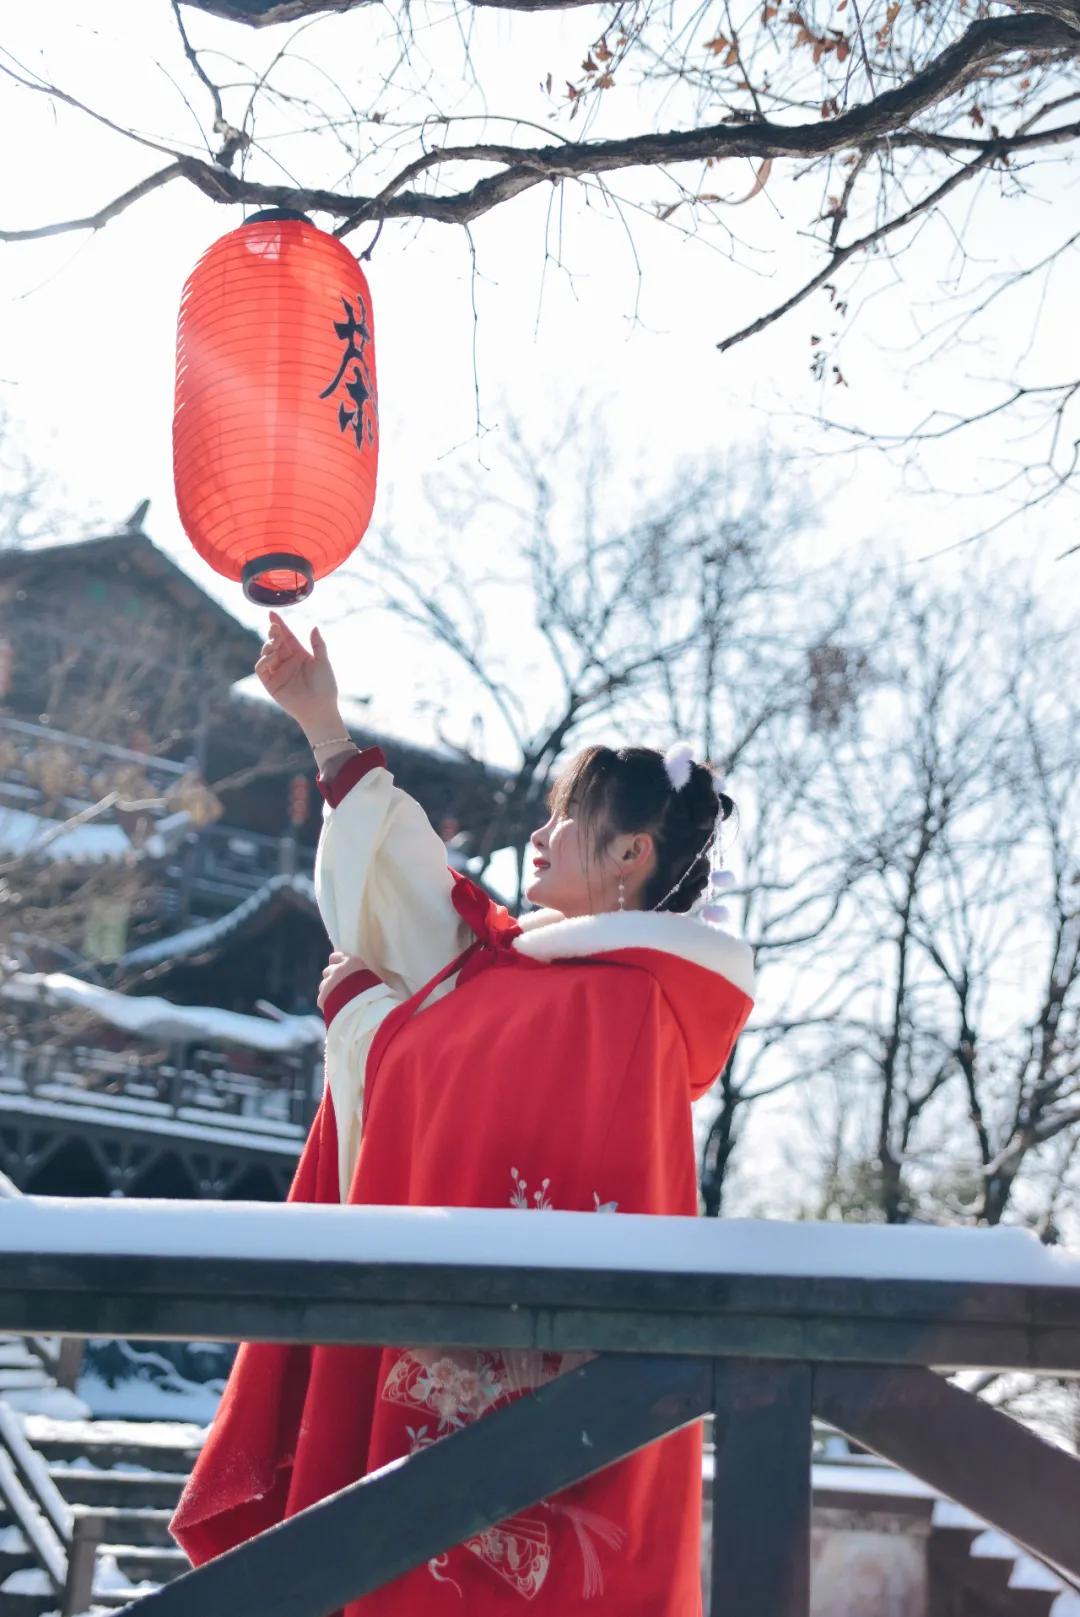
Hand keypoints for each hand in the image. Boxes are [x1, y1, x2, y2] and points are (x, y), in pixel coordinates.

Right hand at [255, 612, 339, 734]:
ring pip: (266, 653)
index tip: (272, 613)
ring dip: (268, 646)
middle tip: (275, 628)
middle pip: (275, 642)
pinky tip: (272, 657)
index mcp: (299, 654)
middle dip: (273, 633)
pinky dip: (264, 661)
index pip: (286, 636)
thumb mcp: (323, 662)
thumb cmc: (325, 687)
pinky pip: (261, 669)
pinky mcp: (271, 684)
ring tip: (275, 643)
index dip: (279, 625)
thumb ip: (318, 645)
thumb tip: (314, 626)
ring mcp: (277, 672)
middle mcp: (287, 661)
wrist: (320, 709)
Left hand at [317, 949, 369, 1011]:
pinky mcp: (323, 997)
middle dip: (332, 979)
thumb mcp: (373, 978)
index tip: (340, 971)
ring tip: (339, 1001)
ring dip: (329, 991)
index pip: (335, 957)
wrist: (369, 1010)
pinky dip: (327, 1004)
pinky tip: (336, 1010)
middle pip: (328, 971)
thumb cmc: (377, 994)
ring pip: (323, 985)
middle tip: (341, 988)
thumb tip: (358, 977)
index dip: (336, 964)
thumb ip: (361, 974)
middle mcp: (338, 969)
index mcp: (352, 962)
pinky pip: (322, 999)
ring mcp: (329, 983)